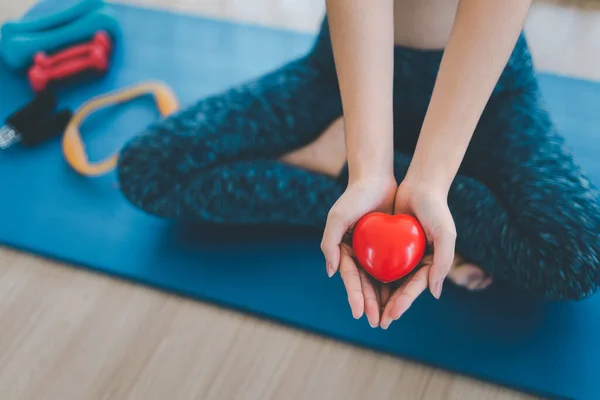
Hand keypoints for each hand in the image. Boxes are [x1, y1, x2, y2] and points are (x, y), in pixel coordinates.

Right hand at [321, 175, 396, 326]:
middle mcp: (358, 254)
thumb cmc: (354, 197)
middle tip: (377, 323)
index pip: (350, 278)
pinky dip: (397, 282)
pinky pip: (394, 268)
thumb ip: (329, 243)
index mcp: (344, 251)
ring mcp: (374, 252)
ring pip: (380, 280)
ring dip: (384, 299)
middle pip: (365, 284)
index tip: (360, 313)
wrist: (375, 179)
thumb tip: (331, 273)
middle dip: (370, 305)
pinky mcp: (390, 248)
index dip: (355, 296)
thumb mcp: (337, 217)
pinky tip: (403, 295)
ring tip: (389, 318)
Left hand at [378, 179, 456, 328]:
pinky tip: (359, 285)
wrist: (421, 185)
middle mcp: (416, 261)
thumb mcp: (445, 235)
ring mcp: (402, 254)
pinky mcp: (389, 244)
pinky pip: (377, 262)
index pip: (414, 288)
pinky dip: (369, 274)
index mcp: (431, 264)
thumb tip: (434, 294)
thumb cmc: (436, 209)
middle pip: (399, 288)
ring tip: (366, 312)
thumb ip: (443, 263)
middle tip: (376, 322)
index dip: (403, 302)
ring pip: (386, 279)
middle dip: (387, 306)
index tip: (391, 315)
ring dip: (377, 295)